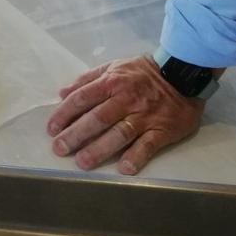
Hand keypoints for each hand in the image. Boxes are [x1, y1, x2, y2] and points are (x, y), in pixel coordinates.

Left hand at [46, 55, 204, 175]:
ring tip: (82, 162)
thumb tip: (63, 93)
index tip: (51, 129)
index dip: (64, 114)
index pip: (82, 99)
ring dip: (99, 149)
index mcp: (112, 83)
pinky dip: (136, 157)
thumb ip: (87, 80)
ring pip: (119, 134)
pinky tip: (124, 168)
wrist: (183, 72)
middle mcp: (126, 99)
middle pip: (97, 118)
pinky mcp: (163, 129)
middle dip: (75, 135)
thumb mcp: (113, 67)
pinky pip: (148, 145)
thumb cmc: (142, 72)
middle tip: (59, 149)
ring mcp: (145, 116)